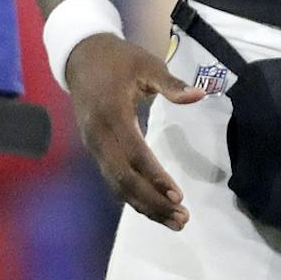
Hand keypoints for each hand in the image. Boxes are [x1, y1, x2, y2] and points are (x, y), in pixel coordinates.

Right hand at [66, 33, 204, 228]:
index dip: (154, 177)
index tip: (178, 196)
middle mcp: (98, 137)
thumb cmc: (120, 60)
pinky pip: (112, 179)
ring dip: (143, 205)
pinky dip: (132, 196)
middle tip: (182, 219)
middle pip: (123, 179)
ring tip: (173, 222)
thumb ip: (171, 83)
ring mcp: (93, 146)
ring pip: (116, 184)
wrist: (80, 57)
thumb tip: (200, 95)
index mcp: (112, 115)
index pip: (134, 154)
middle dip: (152, 202)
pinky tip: (152, 208)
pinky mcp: (95, 149)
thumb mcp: (147, 64)